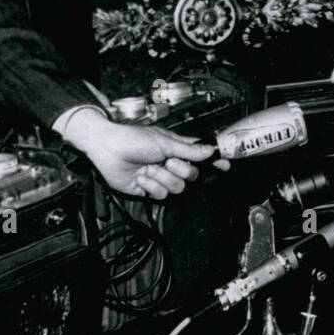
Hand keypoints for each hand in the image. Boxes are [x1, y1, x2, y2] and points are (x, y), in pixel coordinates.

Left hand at [61, 109, 220, 199]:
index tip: (225, 165)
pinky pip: (160, 195)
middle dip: (180, 170)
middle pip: (191, 175)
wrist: (108, 150)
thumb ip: (188, 149)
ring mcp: (160, 177)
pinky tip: (141, 177)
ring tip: (149, 168)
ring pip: (177, 187)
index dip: (213, 161)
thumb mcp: (164, 142)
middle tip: (167, 161)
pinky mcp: (148, 189)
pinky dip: (151, 185)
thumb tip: (209, 151)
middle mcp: (169, 163)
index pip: (200, 155)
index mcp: (176, 148)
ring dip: (162, 178)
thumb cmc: (133, 139)